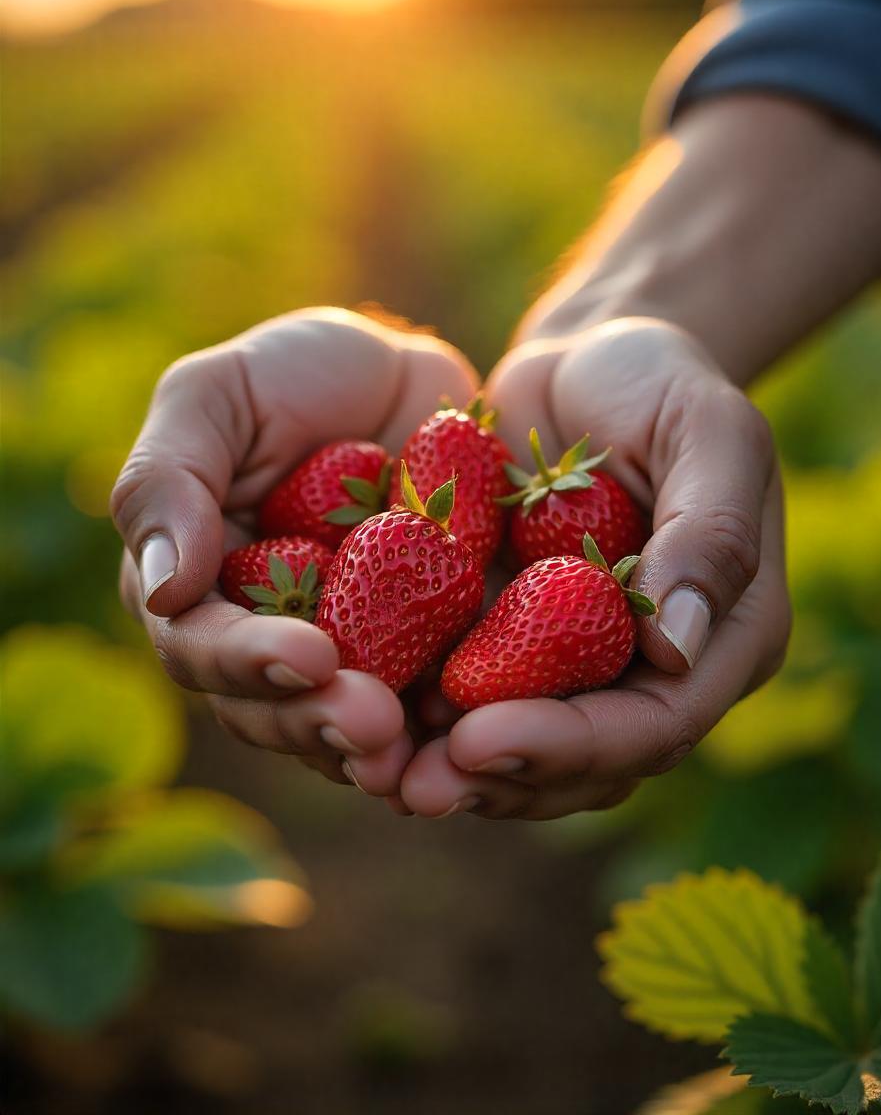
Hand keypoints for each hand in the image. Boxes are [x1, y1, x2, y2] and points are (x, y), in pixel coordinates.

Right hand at [112, 308, 478, 793]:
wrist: (413, 379)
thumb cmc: (299, 373)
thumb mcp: (218, 394)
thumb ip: (169, 480)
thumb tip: (162, 594)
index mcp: (200, 585)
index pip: (202, 646)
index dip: (249, 661)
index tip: (311, 655)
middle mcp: (266, 635)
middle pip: (272, 707)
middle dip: (319, 720)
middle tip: (373, 725)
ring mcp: (348, 653)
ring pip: (343, 726)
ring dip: (375, 750)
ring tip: (415, 755)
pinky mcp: (420, 656)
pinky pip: (426, 709)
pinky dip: (443, 729)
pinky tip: (470, 732)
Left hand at [398, 318, 790, 819]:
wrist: (585, 362)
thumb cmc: (659, 382)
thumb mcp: (707, 431)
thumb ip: (710, 532)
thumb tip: (678, 649)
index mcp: (723, 638)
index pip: (653, 723)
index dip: (569, 745)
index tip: (480, 738)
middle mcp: (652, 671)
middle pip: (584, 761)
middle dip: (500, 778)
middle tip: (415, 788)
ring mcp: (580, 661)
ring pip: (525, 747)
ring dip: (453, 768)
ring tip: (376, 770)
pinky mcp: (513, 637)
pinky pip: (472, 691)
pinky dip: (423, 713)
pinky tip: (362, 707)